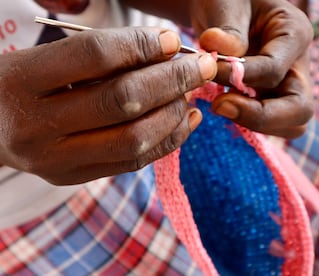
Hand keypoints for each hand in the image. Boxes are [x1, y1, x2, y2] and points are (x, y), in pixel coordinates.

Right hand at [0, 27, 216, 184]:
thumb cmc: (24, 84)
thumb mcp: (48, 58)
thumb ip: (101, 57)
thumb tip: (166, 53)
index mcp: (23, 81)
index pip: (95, 56)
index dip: (141, 45)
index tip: (172, 39)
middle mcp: (37, 126)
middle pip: (122, 101)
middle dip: (172, 81)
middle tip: (201, 66)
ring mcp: (56, 160)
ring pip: (134, 139)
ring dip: (173, 113)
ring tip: (190, 93)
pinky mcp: (74, 177)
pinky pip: (133, 162)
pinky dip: (168, 140)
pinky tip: (186, 120)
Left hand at [191, 0, 313, 137]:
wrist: (224, 7)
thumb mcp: (227, 3)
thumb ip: (228, 29)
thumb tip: (220, 51)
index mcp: (295, 34)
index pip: (275, 70)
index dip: (240, 76)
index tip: (209, 71)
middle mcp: (298, 64)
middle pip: (299, 109)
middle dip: (259, 115)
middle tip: (220, 106)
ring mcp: (287, 84)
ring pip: (290, 124)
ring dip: (255, 123)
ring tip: (221, 105)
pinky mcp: (272, 97)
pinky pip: (270, 123)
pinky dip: (248, 121)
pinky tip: (224, 105)